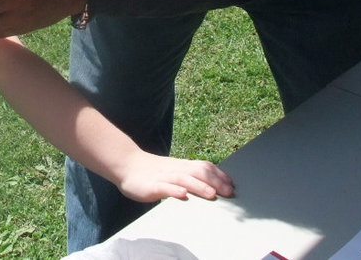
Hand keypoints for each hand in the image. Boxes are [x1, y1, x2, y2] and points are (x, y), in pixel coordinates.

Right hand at [115, 155, 234, 203]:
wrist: (128, 165)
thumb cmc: (154, 172)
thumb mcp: (174, 171)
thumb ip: (190, 176)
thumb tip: (212, 184)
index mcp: (182, 166)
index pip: (204, 167)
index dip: (219, 175)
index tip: (232, 185)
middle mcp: (176, 169)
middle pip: (198, 172)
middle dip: (215, 181)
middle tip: (229, 193)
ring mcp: (164, 177)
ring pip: (184, 179)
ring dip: (199, 186)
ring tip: (211, 194)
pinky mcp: (152, 185)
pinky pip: (164, 187)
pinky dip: (174, 191)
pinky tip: (182, 195)